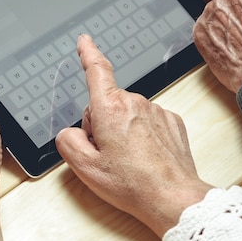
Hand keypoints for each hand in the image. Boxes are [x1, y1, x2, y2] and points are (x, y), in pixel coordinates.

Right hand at [56, 35, 211, 236]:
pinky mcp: (171, 122)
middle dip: (101, 125)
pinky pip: (147, 123)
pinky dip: (142, 136)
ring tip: (129, 162)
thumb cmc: (133, 185)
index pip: (96, 70)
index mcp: (110, 109)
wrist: (173, 198)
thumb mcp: (86, 168)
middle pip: (107, 104)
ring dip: (122, 132)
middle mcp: (135, 103)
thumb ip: (68, 143)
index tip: (85, 42)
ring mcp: (156, 111)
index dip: (88, 53)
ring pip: (127, 115)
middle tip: (108, 156)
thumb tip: (71, 133)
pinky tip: (144, 159)